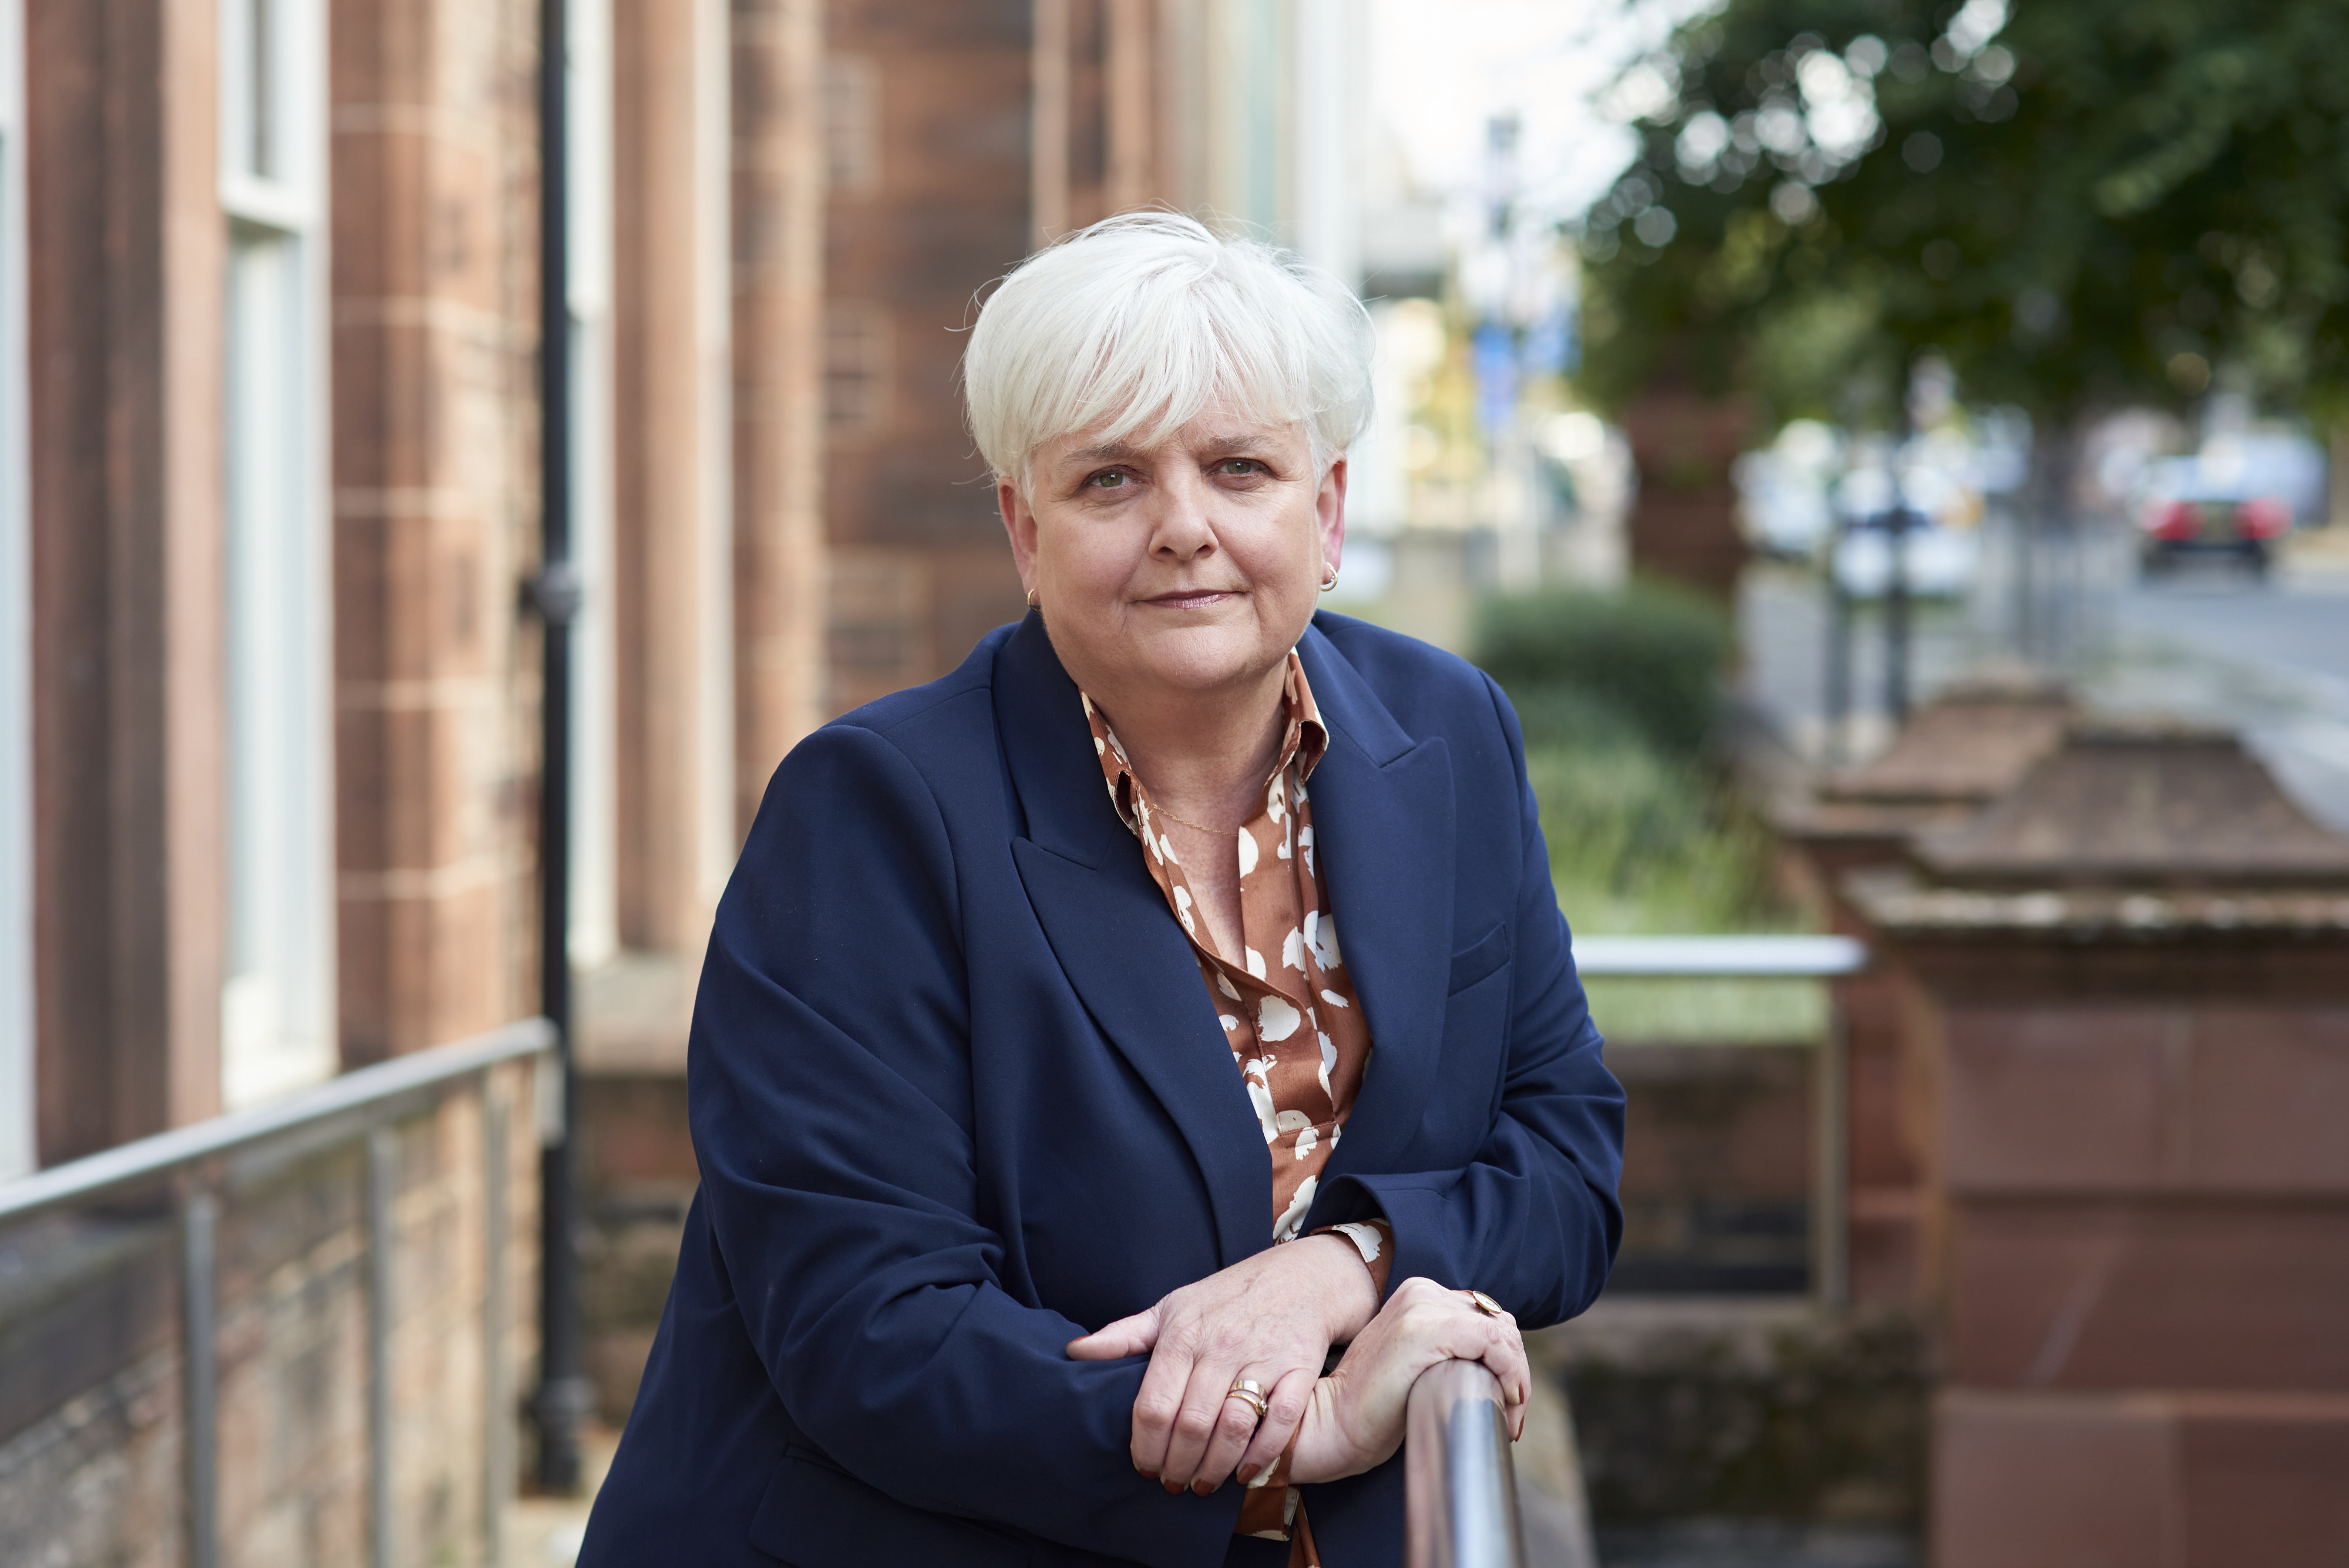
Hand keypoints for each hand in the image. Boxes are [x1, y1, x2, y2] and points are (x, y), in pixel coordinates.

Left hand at [1066, 1234, 1379, 1494]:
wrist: (1299, 1277)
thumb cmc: (1225, 1298)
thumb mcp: (1171, 1307)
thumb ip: (1124, 1336)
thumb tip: (1074, 1352)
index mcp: (1182, 1335)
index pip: (1154, 1406)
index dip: (1145, 1447)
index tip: (1143, 1467)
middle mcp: (1220, 1348)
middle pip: (1191, 1425)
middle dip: (1177, 1465)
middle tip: (1172, 1483)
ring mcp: (1261, 1359)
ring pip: (1233, 1428)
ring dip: (1215, 1468)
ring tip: (1202, 1484)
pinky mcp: (1298, 1370)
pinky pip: (1280, 1422)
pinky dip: (1262, 1455)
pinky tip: (1245, 1473)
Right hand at [1289, 1277, 1530, 1484]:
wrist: (1334, 1422)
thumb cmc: (1374, 1408)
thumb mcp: (1417, 1366)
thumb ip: (1448, 1349)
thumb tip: (1495, 1365)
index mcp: (1419, 1296)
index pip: (1487, 1318)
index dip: (1507, 1360)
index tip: (1506, 1401)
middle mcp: (1422, 1293)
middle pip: (1499, 1323)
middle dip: (1515, 1369)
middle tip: (1511, 1413)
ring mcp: (1422, 1308)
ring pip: (1503, 1332)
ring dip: (1517, 1376)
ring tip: (1509, 1415)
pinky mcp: (1424, 1330)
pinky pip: (1493, 1341)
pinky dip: (1511, 1372)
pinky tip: (1505, 1399)